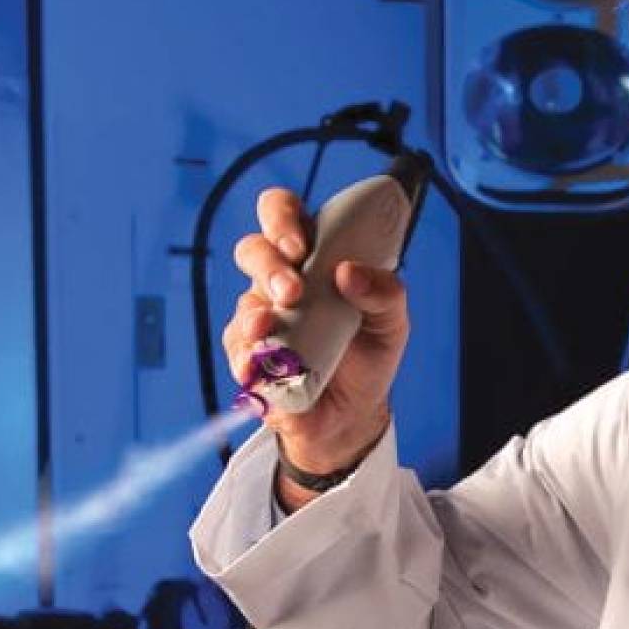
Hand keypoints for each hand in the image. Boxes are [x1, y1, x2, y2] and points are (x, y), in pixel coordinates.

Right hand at [222, 187, 407, 495]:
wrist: (352, 414)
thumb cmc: (369, 355)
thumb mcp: (391, 321)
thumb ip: (385, 292)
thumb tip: (350, 272)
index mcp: (314, 256)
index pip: (283, 214)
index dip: (281, 217)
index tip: (299, 244)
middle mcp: (280, 280)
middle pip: (253, 250)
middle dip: (268, 266)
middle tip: (293, 291)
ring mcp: (260, 318)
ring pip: (243, 302)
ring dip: (254, 314)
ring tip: (270, 328)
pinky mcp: (247, 357)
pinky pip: (237, 351)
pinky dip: (249, 358)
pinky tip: (261, 366)